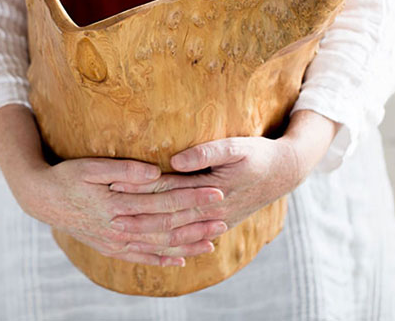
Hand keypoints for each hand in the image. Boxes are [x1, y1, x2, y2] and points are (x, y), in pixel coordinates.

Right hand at [0, 104, 225, 266]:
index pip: (164, 202)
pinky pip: (139, 258)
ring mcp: (114, 241)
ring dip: (185, 244)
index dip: (192, 198)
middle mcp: (119, 228)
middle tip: (224, 217)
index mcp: (117, 205)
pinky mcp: (109, 247)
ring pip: (156, 246)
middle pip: (165, 226)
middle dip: (196, 222)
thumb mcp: (90, 167)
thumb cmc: (66, 177)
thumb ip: (123, 171)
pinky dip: (160, 261)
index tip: (216, 192)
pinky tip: (178, 263)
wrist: (41, 199)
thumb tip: (154, 172)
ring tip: (211, 242)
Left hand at [109, 110, 337, 236]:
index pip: (167, 190)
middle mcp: (211, 211)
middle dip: (137, 216)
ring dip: (149, 232)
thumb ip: (205, 153)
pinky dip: (171, 244)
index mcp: (211, 189)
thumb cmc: (258, 155)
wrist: (285, 173)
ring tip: (124, 232)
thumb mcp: (235, 146)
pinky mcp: (219, 223)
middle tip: (109, 216)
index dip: (140, 188)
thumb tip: (175, 160)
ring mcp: (216, 221)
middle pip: (166, 215)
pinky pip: (190, 238)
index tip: (115, 187)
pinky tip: (156, 247)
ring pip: (176, 231)